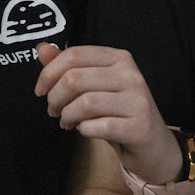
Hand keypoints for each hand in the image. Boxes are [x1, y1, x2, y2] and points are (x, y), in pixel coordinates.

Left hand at [34, 43, 180, 183]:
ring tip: (67, 122)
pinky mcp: (140, 126)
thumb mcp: (95, 86)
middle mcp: (132, 76)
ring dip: (67, 116)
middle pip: (75, 79)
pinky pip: (98, 126)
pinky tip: (86, 130)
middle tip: (54, 110)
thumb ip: (69, 67)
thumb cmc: (120, 113)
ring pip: (85, 103)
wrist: (153, 144)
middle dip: (55, 98)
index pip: (74, 56)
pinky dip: (84, 130)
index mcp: (120, 59)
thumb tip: (43, 49)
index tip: (41, 91)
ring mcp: (138, 101)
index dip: (48, 74)